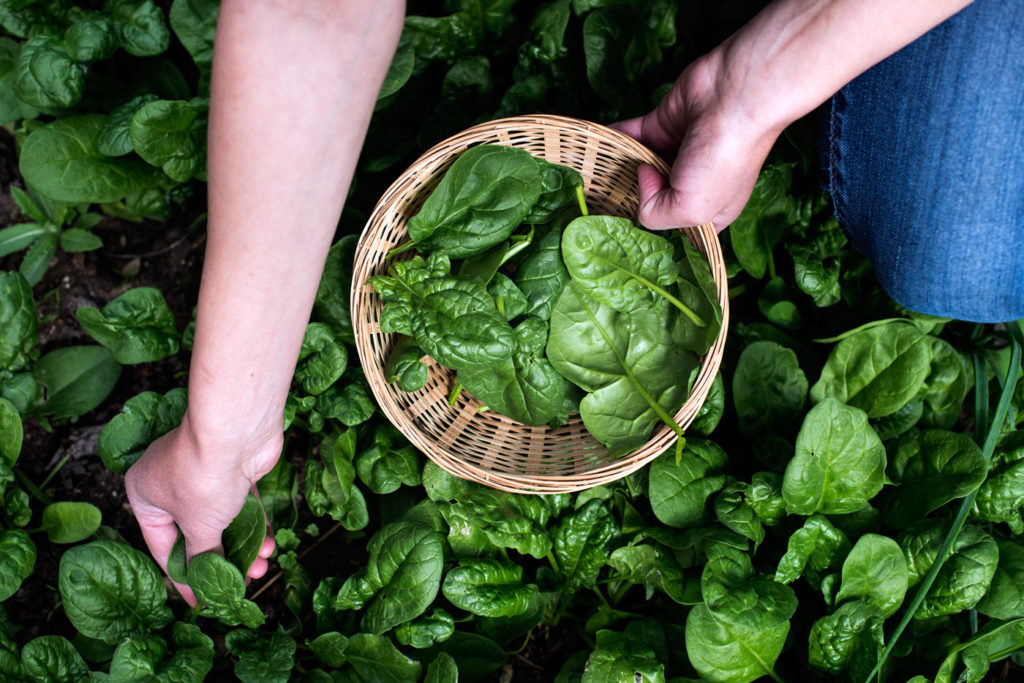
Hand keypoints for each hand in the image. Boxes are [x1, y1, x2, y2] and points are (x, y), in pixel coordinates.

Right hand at [124, 419, 278, 605]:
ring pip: (222, 520)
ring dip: (243, 545)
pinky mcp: (234, 469)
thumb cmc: (202, 477)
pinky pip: (242, 505)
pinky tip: (269, 544)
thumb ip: (202, 554)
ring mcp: (204, 473)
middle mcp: (170, 482)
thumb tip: (208, 575)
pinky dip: (254, 525)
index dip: (182, 577)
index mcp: (144, 494)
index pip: (161, 546)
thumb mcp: (199, 526)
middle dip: (221, 560)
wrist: (236, 430)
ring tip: (262, 567)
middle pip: (196, 533)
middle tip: (240, 583)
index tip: (200, 602)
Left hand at [611, 53, 782, 231]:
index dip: (657, 227)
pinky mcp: (662, 124)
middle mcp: (693, 183)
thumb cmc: (724, 158)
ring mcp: (676, 152)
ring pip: (638, 165)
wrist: (735, 97)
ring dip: (619, 168)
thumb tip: (639, 178)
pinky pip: (631, 136)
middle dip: (632, 199)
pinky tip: (595, 145)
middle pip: (653, 197)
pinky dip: (613, 139)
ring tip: (593, 176)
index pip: (676, 228)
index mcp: (709, 210)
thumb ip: (655, 214)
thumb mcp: (691, 209)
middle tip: (603, 204)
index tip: (634, 228)